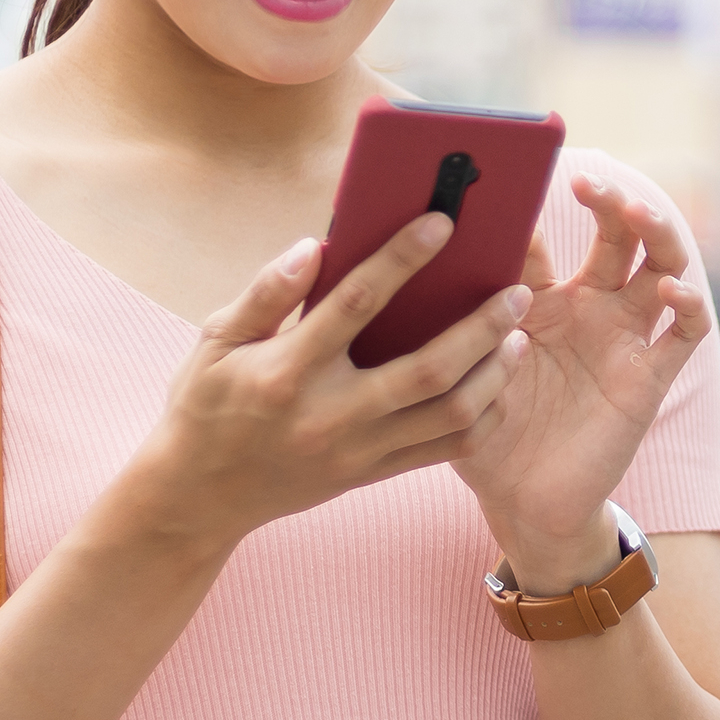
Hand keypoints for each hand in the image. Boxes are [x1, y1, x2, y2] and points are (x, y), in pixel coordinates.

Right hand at [132, 216, 529, 550]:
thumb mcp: (216, 341)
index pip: (356, 303)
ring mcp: (357, 451)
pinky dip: (482, 417)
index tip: (442, 222)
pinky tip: (499, 385)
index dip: (402, 258)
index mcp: (288, 370)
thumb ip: (266, 293)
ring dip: (494, 373)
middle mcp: (330, 414)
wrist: (199, 497)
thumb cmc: (208, 405)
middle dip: (481, 326)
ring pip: (449, 413)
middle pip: (427, 368)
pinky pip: (445, 450)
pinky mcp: (371, 475)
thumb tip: (312, 245)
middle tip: (517, 290)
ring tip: (519, 335)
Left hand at [455, 176, 712, 585]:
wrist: (524, 504)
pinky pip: (684, 332)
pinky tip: (671, 289)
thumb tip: (420, 263)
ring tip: (639, 214)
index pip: (543, 240)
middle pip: (617, 236)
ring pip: (661, 265)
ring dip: (658, 233)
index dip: (533, 207)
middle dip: (611, 203)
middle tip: (591, 184)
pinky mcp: (650, 376)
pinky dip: (689, 303)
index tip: (510, 176)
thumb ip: (454, 323)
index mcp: (541, 301)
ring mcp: (625, 338)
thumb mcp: (462, 373)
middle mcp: (591, 309)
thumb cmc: (488, 436)